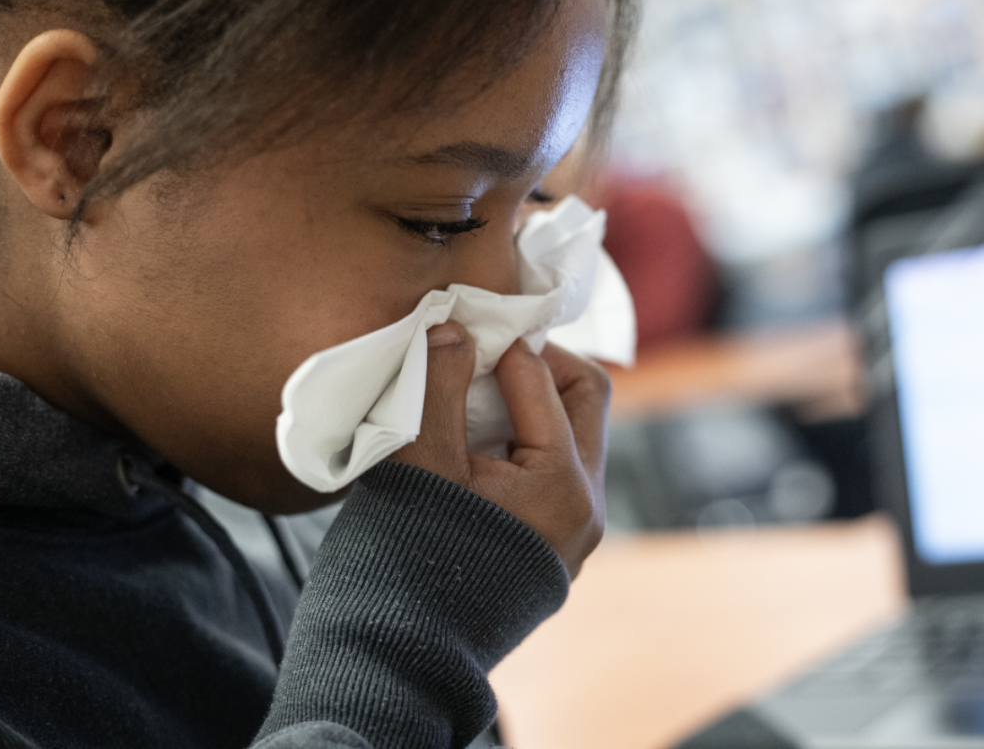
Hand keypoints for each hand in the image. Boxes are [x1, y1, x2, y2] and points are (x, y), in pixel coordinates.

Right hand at [391, 321, 610, 578]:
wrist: (397, 658)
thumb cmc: (405, 558)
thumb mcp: (419, 459)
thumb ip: (441, 383)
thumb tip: (455, 328)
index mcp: (565, 486)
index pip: (547, 380)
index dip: (504, 344)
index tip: (465, 325)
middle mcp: (587, 511)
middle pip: (584, 402)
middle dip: (537, 368)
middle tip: (485, 355)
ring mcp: (573, 536)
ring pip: (570, 439)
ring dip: (528, 407)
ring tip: (470, 399)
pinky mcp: (551, 551)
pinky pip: (553, 476)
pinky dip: (521, 445)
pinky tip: (472, 445)